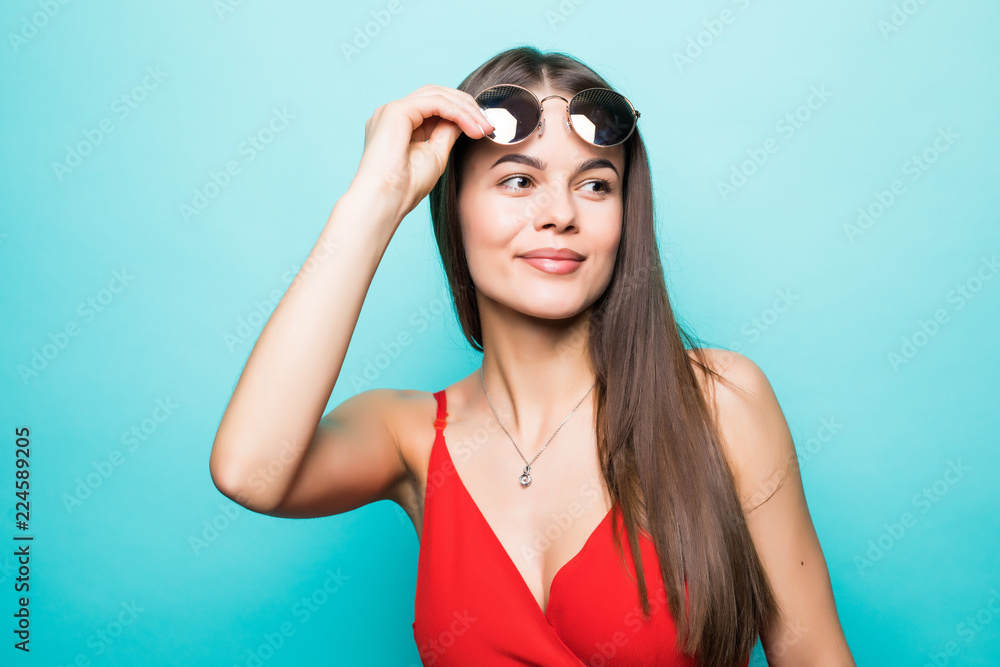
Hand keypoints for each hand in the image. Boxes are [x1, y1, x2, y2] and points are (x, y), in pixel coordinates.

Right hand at [348, 84, 494, 223]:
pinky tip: (471, 127)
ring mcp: (392, 109)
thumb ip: (447, 132)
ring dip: (465, 109)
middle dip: (466, 106)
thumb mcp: (436, 154)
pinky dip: (457, 112)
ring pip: (437, 95)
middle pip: (436, 94)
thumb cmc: (406, 187)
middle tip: (488, 124)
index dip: (462, 112)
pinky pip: (435, 102)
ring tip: (483, 127)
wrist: (386, 201)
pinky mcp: (396, 110)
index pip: (434, 106)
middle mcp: (393, 113)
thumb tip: (464, 118)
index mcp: (399, 124)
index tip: (484, 128)